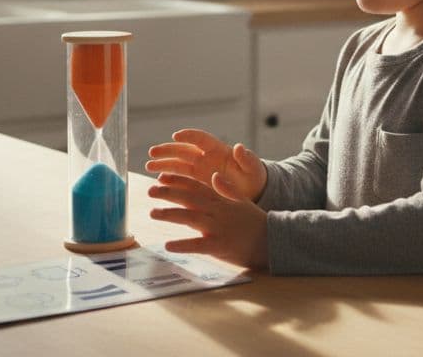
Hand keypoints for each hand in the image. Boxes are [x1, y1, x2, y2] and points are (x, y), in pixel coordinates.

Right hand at [146, 128, 267, 201]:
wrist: (252, 193)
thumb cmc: (254, 177)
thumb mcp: (253, 168)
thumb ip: (246, 159)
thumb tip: (239, 147)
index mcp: (219, 150)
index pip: (201, 139)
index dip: (189, 136)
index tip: (176, 136)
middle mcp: (206, 157)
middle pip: (184, 150)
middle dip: (168, 150)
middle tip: (153, 153)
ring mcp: (200, 169)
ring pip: (178, 164)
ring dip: (164, 164)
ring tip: (148, 166)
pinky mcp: (196, 182)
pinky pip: (180, 178)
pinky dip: (170, 178)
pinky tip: (159, 180)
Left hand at [148, 172, 268, 268]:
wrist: (272, 240)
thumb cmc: (255, 222)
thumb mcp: (242, 201)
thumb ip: (227, 189)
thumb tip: (215, 175)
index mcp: (221, 200)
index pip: (196, 186)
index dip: (178, 180)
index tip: (161, 176)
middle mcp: (217, 211)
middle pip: (189, 199)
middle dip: (168, 193)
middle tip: (150, 191)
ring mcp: (218, 228)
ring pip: (190, 218)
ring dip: (170, 214)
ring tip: (152, 213)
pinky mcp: (219, 246)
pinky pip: (198, 245)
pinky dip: (183, 244)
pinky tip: (168, 245)